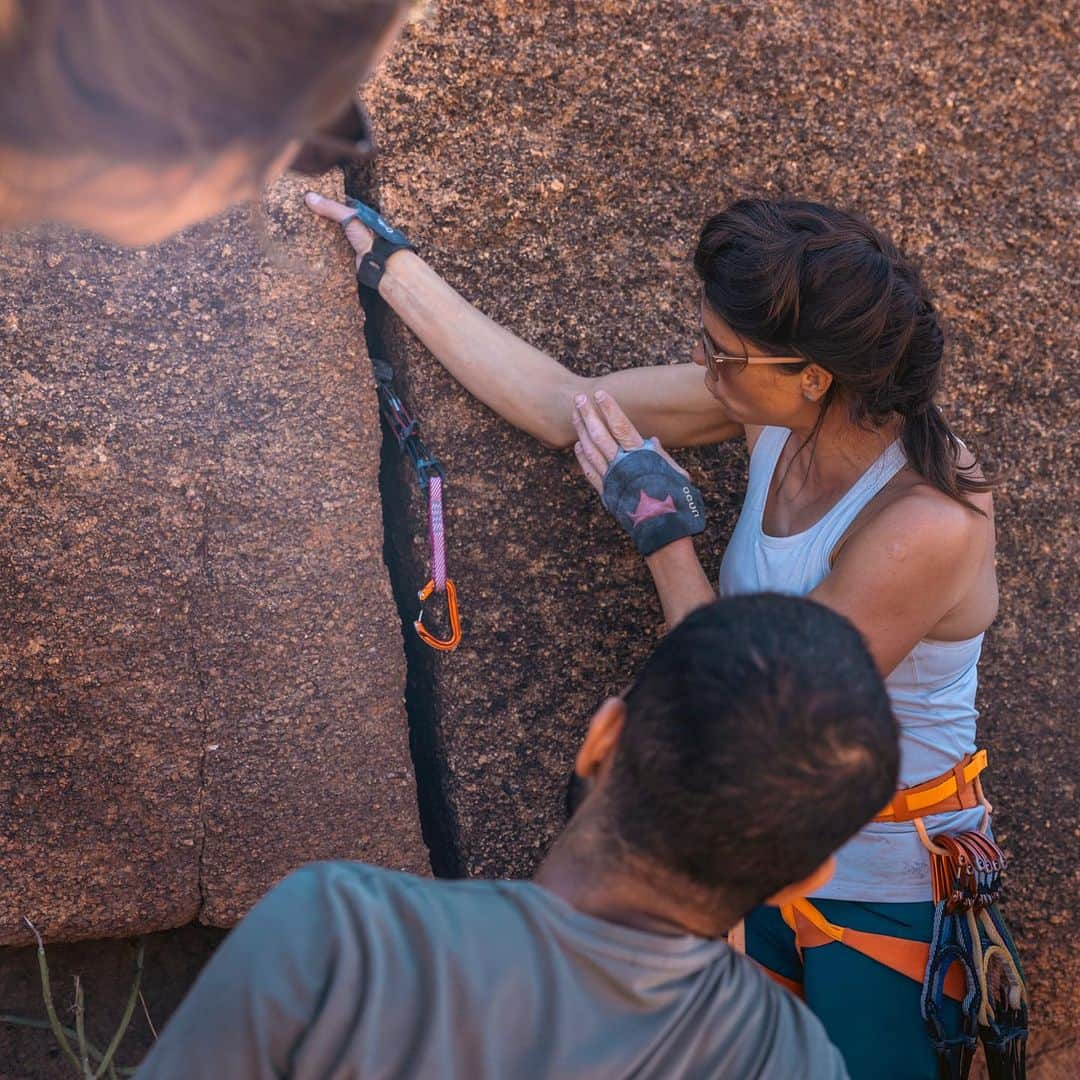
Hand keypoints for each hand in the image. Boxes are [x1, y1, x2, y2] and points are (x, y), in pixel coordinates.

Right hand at [303, 191, 373, 263]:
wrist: (379, 262)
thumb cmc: (370, 236)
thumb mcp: (349, 217)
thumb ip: (330, 208)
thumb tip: (309, 197)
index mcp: (356, 213)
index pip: (338, 203)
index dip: (325, 200)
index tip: (310, 197)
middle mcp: (353, 225)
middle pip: (333, 219)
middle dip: (320, 217)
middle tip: (302, 212)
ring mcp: (350, 240)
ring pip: (331, 234)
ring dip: (320, 232)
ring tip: (302, 227)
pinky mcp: (346, 254)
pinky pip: (332, 248)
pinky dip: (323, 247)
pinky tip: (311, 244)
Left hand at [571, 390, 687, 491]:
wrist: (663, 527)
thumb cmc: (674, 498)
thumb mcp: (674, 472)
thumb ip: (659, 456)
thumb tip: (651, 441)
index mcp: (640, 456)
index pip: (620, 426)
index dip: (609, 409)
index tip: (599, 393)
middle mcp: (622, 465)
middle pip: (600, 435)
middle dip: (588, 415)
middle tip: (578, 399)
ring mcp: (611, 479)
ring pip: (591, 450)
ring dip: (582, 431)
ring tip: (575, 415)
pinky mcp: (606, 492)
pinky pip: (590, 472)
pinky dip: (582, 457)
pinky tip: (578, 446)